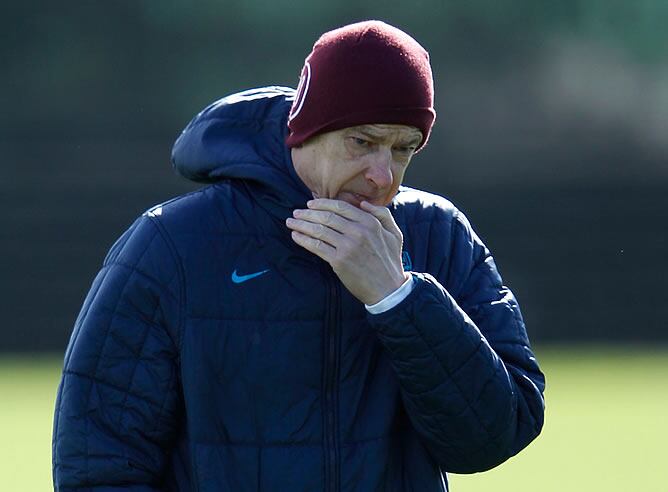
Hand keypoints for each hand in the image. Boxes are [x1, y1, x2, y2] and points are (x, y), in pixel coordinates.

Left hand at [286, 198, 408, 304]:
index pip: (341, 207)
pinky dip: (303, 239)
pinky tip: (295, 236)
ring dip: (301, 224)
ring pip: (319, 230)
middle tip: (295, 213)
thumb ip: (382, 214)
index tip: (310, 204)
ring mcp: (347, 246)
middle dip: (307, 213)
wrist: (388, 289)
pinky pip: (316, 246)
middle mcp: (358, 231)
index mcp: (370, 222)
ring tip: (290, 222)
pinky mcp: (339, 261)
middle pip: (326, 216)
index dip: (322, 203)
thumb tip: (363, 203)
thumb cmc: (390, 262)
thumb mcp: (394, 233)